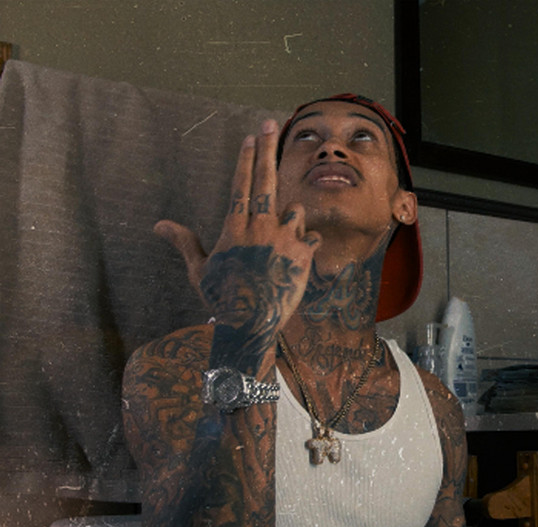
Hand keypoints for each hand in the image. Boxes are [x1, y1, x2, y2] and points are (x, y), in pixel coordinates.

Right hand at [154, 119, 320, 370]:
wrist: (251, 322)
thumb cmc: (222, 297)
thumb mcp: (199, 270)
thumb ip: (183, 242)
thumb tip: (157, 225)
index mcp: (235, 227)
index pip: (241, 184)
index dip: (245, 158)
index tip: (249, 136)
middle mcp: (260, 225)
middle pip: (265, 180)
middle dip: (266, 148)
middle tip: (269, 123)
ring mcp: (284, 238)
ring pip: (294, 210)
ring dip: (291, 217)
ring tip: (282, 237)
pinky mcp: (302, 254)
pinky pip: (310, 238)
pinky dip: (306, 243)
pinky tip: (299, 256)